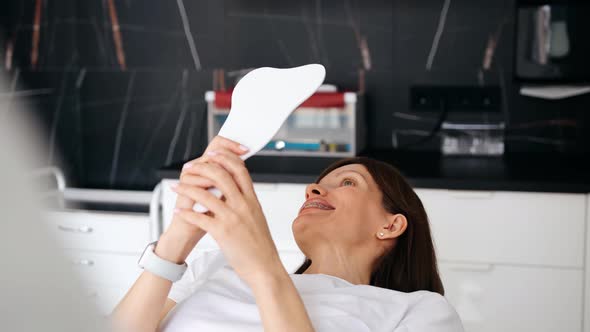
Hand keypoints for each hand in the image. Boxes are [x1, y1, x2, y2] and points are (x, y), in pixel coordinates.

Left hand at [172, 150, 285, 285]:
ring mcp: (233, 218)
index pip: (240, 169)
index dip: (225, 158)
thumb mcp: (257, 217)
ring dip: (187, 188)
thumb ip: (247, 202)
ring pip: (206, 194)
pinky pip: (199, 218)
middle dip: (202, 167)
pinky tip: (177, 212)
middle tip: (189, 168)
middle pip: (221, 175)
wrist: (264, 267)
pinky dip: (185, 213)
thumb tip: (237, 190)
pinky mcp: (222, 232)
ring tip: (176, 187)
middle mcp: (243, 205)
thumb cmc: (260, 245)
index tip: (212, 154)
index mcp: (252, 200)